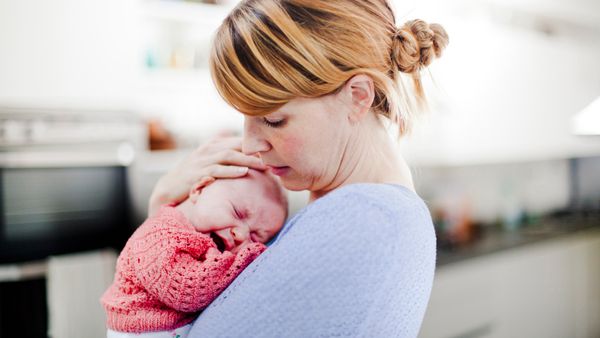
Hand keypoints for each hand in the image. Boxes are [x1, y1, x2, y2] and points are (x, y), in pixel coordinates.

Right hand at [148, 136, 266, 215]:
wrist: (168, 188)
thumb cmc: (193, 176)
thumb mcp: (210, 163)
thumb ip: (227, 160)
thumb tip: (251, 162)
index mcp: (213, 145)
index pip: (238, 141)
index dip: (256, 145)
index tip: (273, 151)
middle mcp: (208, 150)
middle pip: (236, 146)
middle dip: (256, 151)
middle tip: (274, 158)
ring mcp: (202, 161)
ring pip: (228, 156)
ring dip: (247, 160)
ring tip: (263, 165)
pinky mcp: (197, 174)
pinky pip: (216, 170)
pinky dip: (231, 170)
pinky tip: (243, 172)